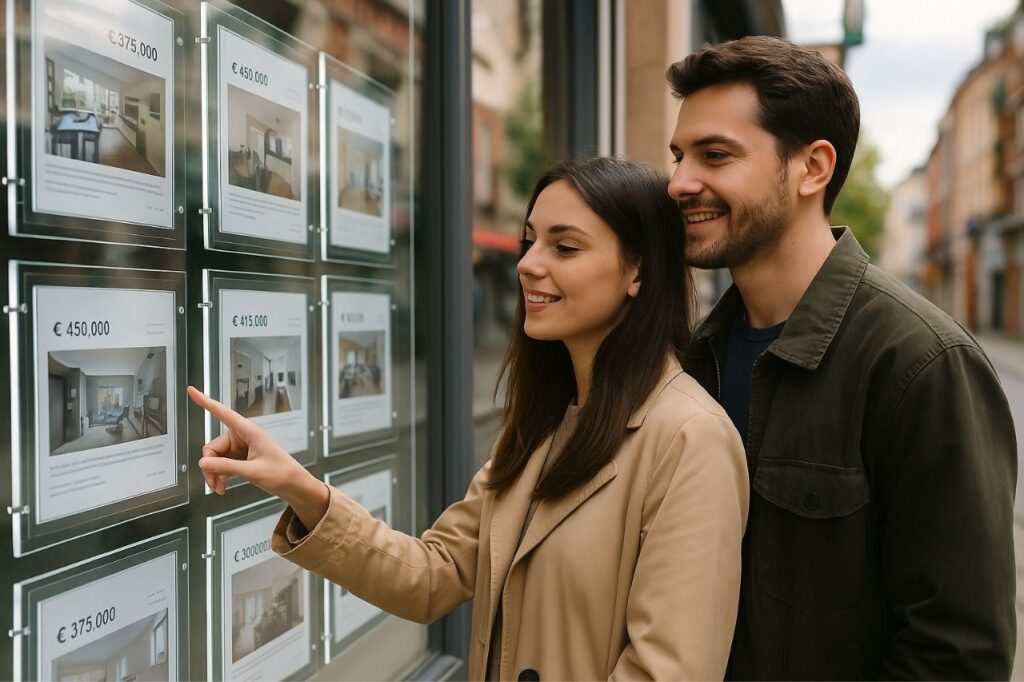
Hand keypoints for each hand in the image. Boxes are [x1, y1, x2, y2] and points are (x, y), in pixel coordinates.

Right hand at [187, 386, 320, 509]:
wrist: (294, 485)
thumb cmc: (281, 474)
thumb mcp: (252, 471)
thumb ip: (226, 467)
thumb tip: (203, 463)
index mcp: (248, 431)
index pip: (222, 413)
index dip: (205, 401)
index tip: (191, 390)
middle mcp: (243, 436)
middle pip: (212, 447)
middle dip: (210, 467)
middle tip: (214, 484)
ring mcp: (241, 447)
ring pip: (215, 458)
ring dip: (214, 473)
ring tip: (219, 488)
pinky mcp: (241, 457)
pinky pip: (222, 463)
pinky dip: (220, 475)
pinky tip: (222, 486)